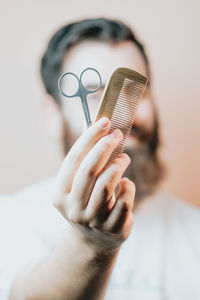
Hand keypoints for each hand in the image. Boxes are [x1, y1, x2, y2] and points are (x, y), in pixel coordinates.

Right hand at [52, 117, 134, 252]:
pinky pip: (125, 200)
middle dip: (105, 146)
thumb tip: (93, 124)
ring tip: (124, 159)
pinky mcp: (113, 228)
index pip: (73, 159)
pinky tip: (125, 184)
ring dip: (119, 165)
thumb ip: (84, 158)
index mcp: (60, 194)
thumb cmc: (87, 202)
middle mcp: (73, 209)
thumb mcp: (79, 184)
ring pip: (108, 184)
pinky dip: (128, 186)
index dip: (90, 137)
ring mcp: (93, 221)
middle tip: (117, 134)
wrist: (93, 240)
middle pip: (90, 170)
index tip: (105, 121)